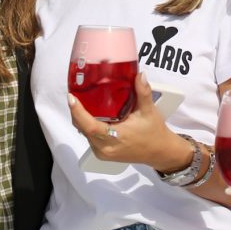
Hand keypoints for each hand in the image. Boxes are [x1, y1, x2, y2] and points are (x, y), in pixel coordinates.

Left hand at [68, 73, 191, 171]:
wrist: (159, 152)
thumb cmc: (154, 133)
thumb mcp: (149, 111)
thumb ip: (143, 92)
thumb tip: (139, 75)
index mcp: (116, 137)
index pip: (90, 126)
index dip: (78, 112)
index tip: (71, 98)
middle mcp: (106, 147)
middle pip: (82, 128)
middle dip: (76, 112)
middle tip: (75, 95)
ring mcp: (103, 152)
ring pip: (84, 133)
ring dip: (81, 119)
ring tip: (81, 103)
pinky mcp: (102, 154)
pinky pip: (89, 138)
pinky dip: (87, 126)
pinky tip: (91, 115)